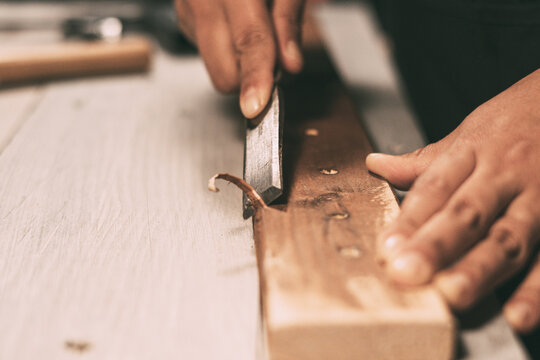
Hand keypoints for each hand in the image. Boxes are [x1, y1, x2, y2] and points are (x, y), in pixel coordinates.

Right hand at [175, 0, 304, 117]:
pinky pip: (205, 51)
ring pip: (213, 66)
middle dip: (251, 75)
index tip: (256, 106)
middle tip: (274, 55)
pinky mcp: (182, 16)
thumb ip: (288, 19)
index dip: (256, 75)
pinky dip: (225, 48)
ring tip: (254, 30)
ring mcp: (186, 7)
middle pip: (222, 68)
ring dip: (239, 63)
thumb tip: (291, 64)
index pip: (248, 38)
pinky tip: (234, 23)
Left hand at [366, 68, 539, 332]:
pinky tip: (518, 313)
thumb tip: (376, 164)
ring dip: (480, 270)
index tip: (387, 247)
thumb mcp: (469, 131)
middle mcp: (504, 176)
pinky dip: (536, 289)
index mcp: (473, 153)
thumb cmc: (516, 121)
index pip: (435, 188)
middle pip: (467, 213)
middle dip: (437, 245)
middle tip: (408, 271)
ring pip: (509, 238)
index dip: (410, 219)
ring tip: (454, 295)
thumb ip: (424, 160)